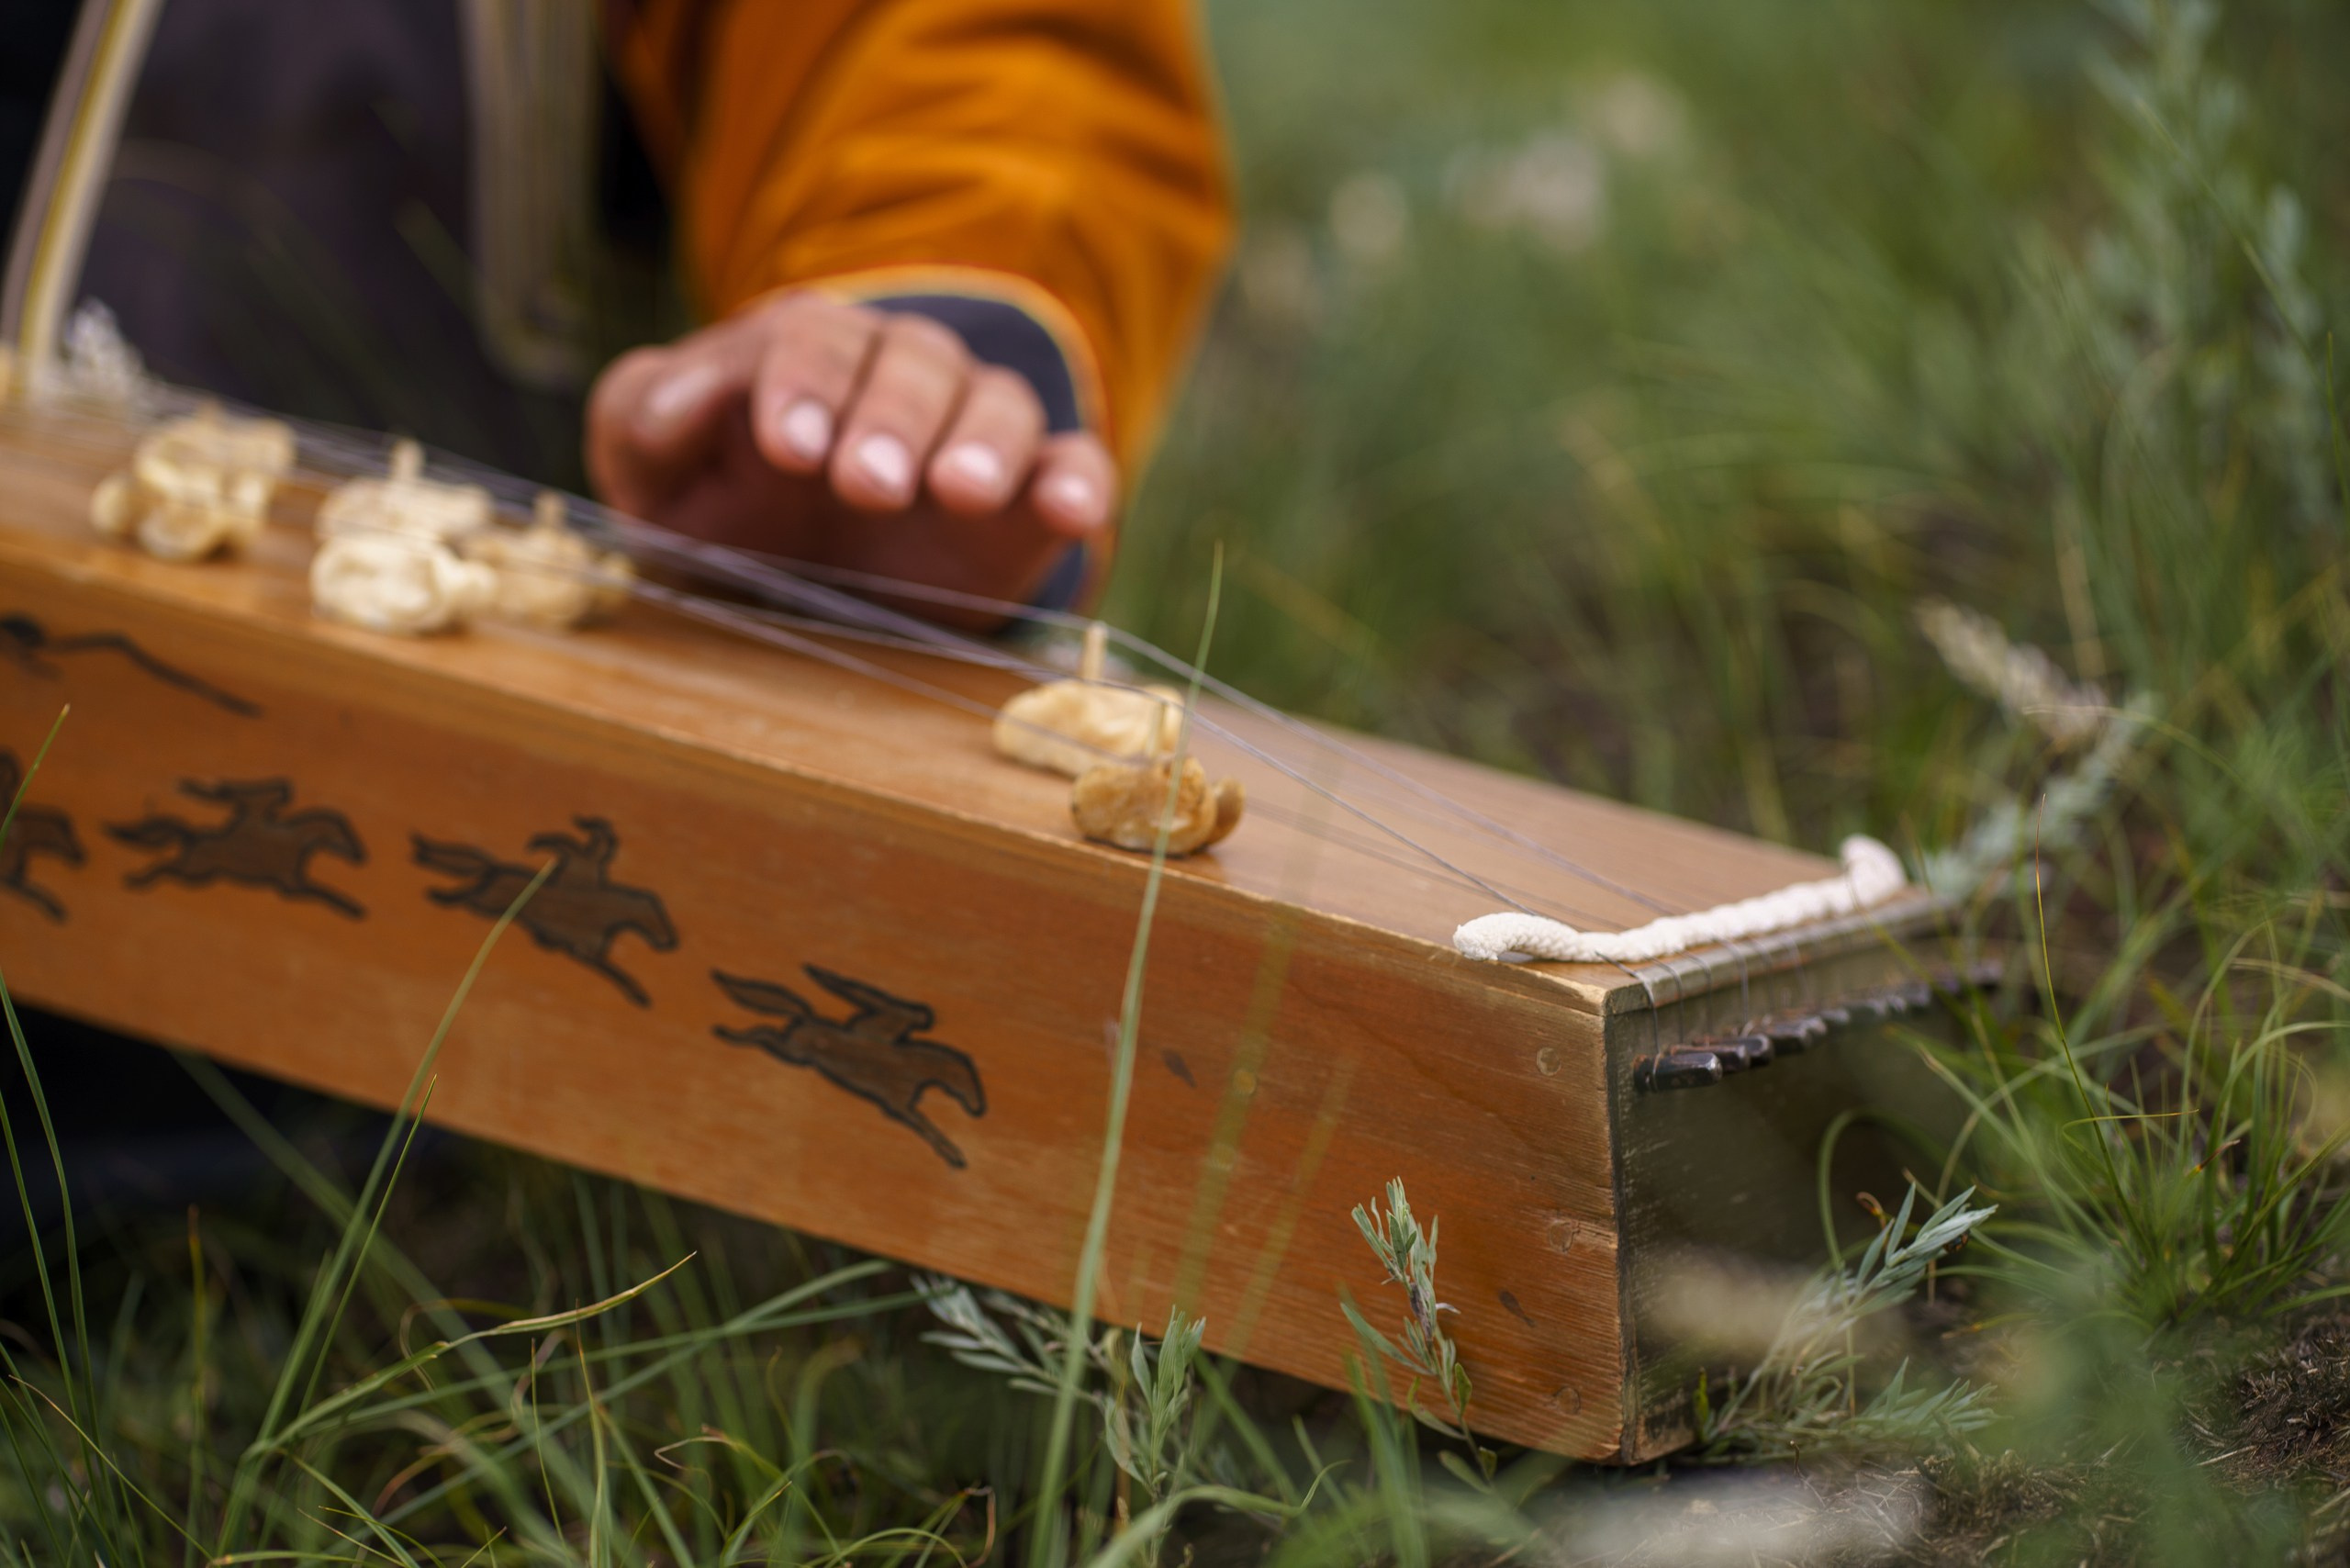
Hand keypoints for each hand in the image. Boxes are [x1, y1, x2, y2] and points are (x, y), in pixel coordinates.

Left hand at [586, 290, 1115, 619]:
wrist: (793, 590)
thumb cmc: (718, 514)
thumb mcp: (652, 475)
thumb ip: (640, 419)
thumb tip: (676, 402)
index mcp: (805, 355)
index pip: (813, 337)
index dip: (803, 385)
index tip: (788, 450)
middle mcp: (898, 379)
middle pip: (914, 361)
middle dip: (890, 419)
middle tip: (868, 487)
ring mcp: (970, 436)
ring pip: (998, 404)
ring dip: (982, 444)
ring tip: (958, 494)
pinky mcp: (1028, 503)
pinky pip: (1073, 468)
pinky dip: (1077, 483)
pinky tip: (1069, 511)